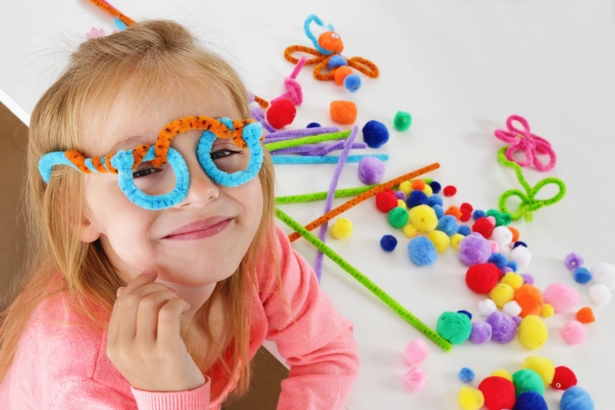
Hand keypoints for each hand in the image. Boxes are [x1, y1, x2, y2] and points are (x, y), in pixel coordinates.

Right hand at [106, 268, 204, 391]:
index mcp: (114, 345)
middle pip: (134, 299)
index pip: (121, 302)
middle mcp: (124, 348)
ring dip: (168, 295)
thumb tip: (123, 289)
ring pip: (150, 303)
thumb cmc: (159, 369)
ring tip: (179, 303)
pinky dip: (178, 302)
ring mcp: (143, 351)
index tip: (152, 272)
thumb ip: (129, 320)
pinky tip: (185, 308)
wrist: (174, 401)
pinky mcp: (166, 351)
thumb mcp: (138, 347)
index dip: (137, 282)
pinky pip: (168, 312)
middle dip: (155, 287)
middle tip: (171, 294)